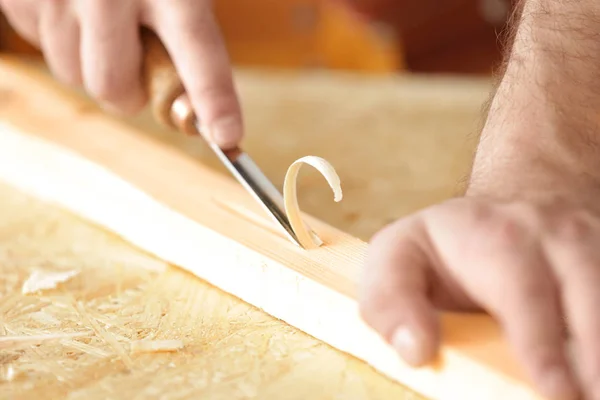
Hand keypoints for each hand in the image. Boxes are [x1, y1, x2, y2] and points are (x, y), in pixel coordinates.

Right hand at [0, 0, 242, 147]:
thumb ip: (187, 25)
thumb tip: (195, 103)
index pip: (199, 53)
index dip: (215, 100)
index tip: (228, 136)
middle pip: (114, 87)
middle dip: (129, 92)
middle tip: (138, 72)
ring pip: (72, 72)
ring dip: (92, 64)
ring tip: (105, 26)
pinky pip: (38, 43)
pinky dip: (60, 37)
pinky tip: (73, 7)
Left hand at [360, 197, 599, 399]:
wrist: (507, 205)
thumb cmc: (444, 246)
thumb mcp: (397, 257)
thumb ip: (391, 301)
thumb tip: (417, 351)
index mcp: (494, 237)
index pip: (521, 290)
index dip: (540, 342)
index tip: (556, 391)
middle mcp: (553, 237)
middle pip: (589, 293)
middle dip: (595, 354)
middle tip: (588, 398)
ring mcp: (593, 246)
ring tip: (595, 391)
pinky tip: (595, 368)